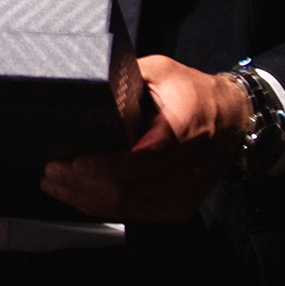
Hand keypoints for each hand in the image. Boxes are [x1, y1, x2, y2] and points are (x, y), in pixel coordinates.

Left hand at [37, 55, 244, 220]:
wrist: (234, 121)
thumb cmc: (194, 92)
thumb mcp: (162, 71)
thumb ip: (126, 77)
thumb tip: (86, 80)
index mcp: (184, 129)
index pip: (145, 158)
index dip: (106, 166)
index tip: (74, 163)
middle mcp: (187, 168)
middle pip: (129, 190)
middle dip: (82, 185)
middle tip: (51, 172)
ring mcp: (184, 193)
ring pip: (128, 208)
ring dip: (86, 199)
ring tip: (55, 185)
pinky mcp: (179, 207)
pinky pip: (136, 214)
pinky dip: (104, 207)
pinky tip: (80, 196)